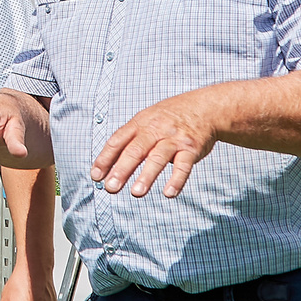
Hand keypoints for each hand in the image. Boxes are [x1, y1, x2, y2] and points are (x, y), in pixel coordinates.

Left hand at [90, 91, 221, 197]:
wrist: (205, 107)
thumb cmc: (169, 118)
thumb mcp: (147, 119)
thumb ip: (129, 139)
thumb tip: (107, 165)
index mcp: (140, 123)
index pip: (118, 141)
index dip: (105, 158)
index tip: (96, 176)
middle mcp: (155, 129)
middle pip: (135, 150)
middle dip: (122, 170)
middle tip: (110, 188)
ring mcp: (174, 139)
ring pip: (158, 157)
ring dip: (147, 176)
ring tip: (136, 193)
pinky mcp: (192, 148)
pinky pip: (184, 165)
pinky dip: (177, 179)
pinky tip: (169, 193)